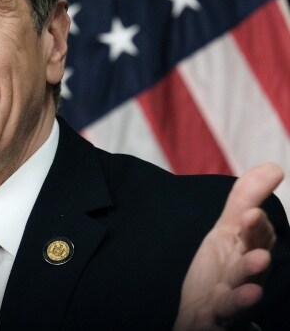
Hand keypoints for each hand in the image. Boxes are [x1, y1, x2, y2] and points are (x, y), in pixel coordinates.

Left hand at [173, 163, 284, 329]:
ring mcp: (235, 292)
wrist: (203, 311)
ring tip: (259, 259)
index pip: (256, 232)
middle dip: (256, 236)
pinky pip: (229, 308)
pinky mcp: (220, 311)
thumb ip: (246, 199)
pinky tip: (247, 295)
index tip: (251, 210)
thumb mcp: (229, 229)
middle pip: (253, 252)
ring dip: (252, 270)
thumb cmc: (221, 267)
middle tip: (253, 219)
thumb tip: (275, 167)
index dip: (254, 222)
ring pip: (246, 281)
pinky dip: (236, 302)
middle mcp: (248, 271)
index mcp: (250, 248)